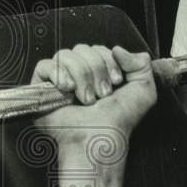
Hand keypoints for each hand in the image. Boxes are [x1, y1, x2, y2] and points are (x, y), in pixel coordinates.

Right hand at [32, 44, 156, 154]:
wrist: (101, 137)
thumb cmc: (120, 120)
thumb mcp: (144, 89)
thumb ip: (141, 63)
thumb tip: (118, 49)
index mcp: (99, 74)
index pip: (99, 49)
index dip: (109, 61)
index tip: (117, 82)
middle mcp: (79, 75)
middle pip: (82, 48)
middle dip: (97, 70)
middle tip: (103, 94)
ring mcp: (59, 80)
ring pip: (65, 54)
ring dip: (82, 76)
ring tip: (87, 99)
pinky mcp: (41, 88)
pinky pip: (45, 65)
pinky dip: (59, 75)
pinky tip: (68, 91)